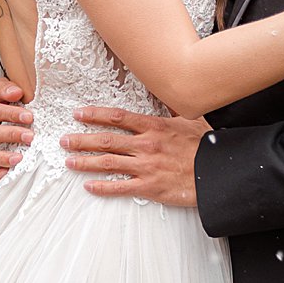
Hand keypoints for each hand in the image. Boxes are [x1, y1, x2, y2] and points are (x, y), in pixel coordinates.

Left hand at [62, 107, 208, 205]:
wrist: (219, 172)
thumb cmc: (206, 147)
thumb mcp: (192, 121)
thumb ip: (174, 110)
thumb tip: (167, 95)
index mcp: (154, 127)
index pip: (117, 117)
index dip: (95, 115)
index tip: (79, 114)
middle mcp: (146, 145)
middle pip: (106, 140)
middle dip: (81, 140)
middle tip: (64, 140)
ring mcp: (146, 167)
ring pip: (108, 163)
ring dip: (85, 162)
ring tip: (69, 161)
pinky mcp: (150, 187)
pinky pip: (120, 187)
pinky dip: (102, 187)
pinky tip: (88, 186)